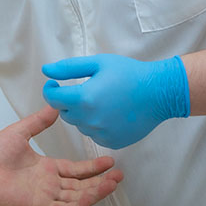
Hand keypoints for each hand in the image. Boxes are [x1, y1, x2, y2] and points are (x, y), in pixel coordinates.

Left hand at [0, 107, 122, 205]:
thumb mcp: (20, 131)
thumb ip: (39, 121)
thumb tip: (54, 105)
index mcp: (46, 168)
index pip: (75, 170)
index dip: (93, 167)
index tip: (109, 161)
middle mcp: (49, 184)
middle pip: (82, 185)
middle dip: (101, 180)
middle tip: (119, 174)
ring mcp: (46, 196)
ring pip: (78, 197)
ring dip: (97, 191)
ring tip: (114, 182)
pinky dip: (81, 204)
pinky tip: (94, 195)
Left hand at [42, 54, 189, 148]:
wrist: (159, 93)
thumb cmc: (129, 74)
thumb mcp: (97, 63)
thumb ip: (68, 68)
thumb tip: (46, 70)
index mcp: (84, 99)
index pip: (52, 99)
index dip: (50, 90)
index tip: (54, 84)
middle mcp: (90, 120)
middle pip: (65, 113)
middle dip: (68, 101)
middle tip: (84, 90)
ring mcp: (101, 133)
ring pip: (79, 124)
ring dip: (82, 114)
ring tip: (102, 100)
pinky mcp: (111, 142)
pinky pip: (94, 134)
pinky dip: (96, 125)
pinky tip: (110, 113)